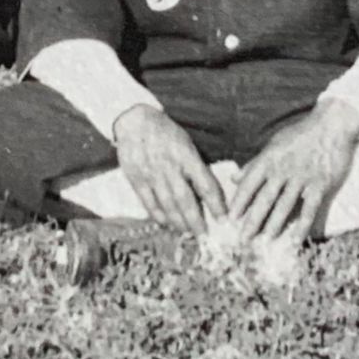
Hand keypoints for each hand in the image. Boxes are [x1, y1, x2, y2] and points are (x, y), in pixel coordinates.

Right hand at [113, 105, 224, 234]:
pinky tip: (166, 224)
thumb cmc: (166, 132)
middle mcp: (170, 168)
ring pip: (167, 205)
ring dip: (179, 222)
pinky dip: (158, 216)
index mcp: (186, 156)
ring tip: (188, 233)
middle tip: (205, 236)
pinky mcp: (136, 180)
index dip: (216, 204)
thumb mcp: (186, 143)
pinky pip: (149, 203)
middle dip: (196, 221)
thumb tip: (208, 192)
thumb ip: (196, 165)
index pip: (205, 184)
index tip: (224, 219)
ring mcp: (152, 175)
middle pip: (185, 200)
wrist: (134, 121)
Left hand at [227, 100, 358, 241]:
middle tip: (243, 238)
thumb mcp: (274, 144)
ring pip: (285, 205)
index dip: (239, 202)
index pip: (249, 184)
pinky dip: (302, 226)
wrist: (332, 124)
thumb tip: (234, 178)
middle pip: (265, 198)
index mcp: (269, 159)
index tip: (230, 218)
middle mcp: (283, 169)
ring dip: (274, 224)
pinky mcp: (320, 184)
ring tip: (266, 240)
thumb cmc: (300, 134)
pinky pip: (309, 209)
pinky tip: (296, 240)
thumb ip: (254, 164)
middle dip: (253, 220)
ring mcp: (302, 177)